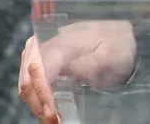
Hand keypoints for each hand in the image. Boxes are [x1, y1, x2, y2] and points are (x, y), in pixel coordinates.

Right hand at [16, 20, 137, 121]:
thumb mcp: (112, 57)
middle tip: (51, 120)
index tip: (52, 113)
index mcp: (66, 42)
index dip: (43, 94)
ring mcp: (46, 48)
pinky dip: (35, 94)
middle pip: (28, 75)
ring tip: (49, 117)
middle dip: (36, 101)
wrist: (122, 34)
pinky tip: (47, 106)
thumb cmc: (118, 47)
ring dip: (34, 100)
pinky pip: (30, 76)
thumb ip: (92, 64)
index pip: (42, 68)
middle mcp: (50, 42)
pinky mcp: (46, 56)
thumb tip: (70, 70)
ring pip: (26, 77)